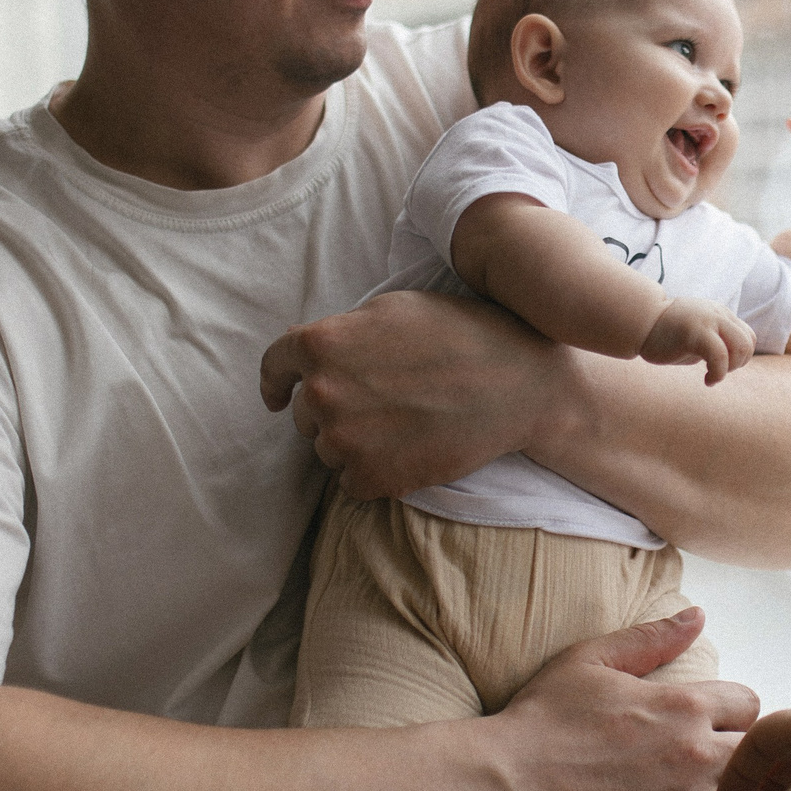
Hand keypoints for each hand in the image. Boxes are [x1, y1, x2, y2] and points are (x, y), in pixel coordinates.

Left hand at [260, 291, 569, 498]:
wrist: (516, 386)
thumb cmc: (463, 335)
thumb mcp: (395, 307)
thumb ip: (345, 329)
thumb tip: (316, 351)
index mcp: (321, 344)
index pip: (274, 366)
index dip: (274, 383)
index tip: (276, 396)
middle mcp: (321, 393)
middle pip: (304, 415)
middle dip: (333, 410)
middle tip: (383, 403)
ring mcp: (343, 440)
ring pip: (327, 450)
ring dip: (354, 444)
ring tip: (404, 426)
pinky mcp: (370, 478)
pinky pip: (350, 483)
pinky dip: (373, 473)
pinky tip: (408, 452)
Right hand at [487, 608, 763, 790]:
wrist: (500, 787)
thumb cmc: (538, 721)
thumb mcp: (591, 660)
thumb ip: (650, 638)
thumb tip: (697, 616)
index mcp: (683, 705)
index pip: (751, 704)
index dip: (736, 715)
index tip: (718, 728)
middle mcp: (696, 757)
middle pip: (761, 760)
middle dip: (749, 762)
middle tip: (728, 772)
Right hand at [639, 298, 754, 385]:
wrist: (640, 323)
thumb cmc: (667, 335)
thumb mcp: (698, 332)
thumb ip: (717, 339)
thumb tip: (734, 358)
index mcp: (720, 314)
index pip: (748, 337)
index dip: (740, 357)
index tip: (721, 366)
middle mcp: (717, 314)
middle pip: (748, 343)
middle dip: (738, 364)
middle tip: (718, 371)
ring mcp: (707, 321)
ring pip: (740, 347)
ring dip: (730, 369)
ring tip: (713, 375)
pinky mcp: (695, 332)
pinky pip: (720, 356)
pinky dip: (719, 374)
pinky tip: (707, 380)